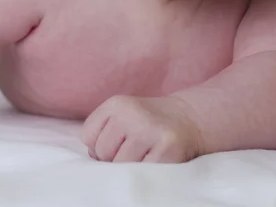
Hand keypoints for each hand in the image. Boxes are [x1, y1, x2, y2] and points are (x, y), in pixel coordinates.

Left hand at [81, 95, 202, 162]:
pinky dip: (147, 172)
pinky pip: (142, 173)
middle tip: (135, 147)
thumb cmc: (147, 124)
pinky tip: (156, 158)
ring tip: (146, 153)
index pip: (87, 136)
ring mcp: (150, 130)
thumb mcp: (121, 116)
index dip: (100, 144)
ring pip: (120, 166)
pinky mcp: (167, 148)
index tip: (118, 140)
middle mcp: (132, 113)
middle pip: (102, 153)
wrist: (188, 118)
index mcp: (117, 103)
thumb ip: (101, 134)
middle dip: (114, 157)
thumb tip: (96, 160)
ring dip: (131, 166)